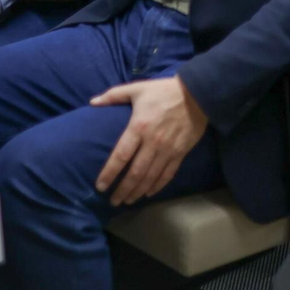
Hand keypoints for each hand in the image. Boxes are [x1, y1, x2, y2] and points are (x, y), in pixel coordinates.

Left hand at [91, 76, 208, 205]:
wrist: (197, 93)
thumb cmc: (163, 91)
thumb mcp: (137, 88)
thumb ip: (113, 95)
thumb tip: (92, 102)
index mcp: (138, 127)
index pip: (120, 156)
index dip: (109, 173)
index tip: (100, 186)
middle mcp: (152, 142)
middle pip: (135, 172)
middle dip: (123, 189)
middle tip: (113, 201)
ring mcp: (168, 149)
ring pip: (150, 177)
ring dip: (138, 191)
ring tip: (127, 201)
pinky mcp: (181, 152)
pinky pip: (168, 174)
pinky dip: (157, 186)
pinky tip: (148, 193)